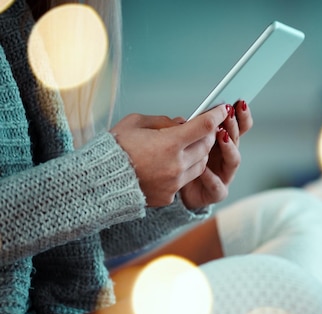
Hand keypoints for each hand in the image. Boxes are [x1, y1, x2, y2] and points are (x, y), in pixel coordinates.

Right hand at [110, 105, 228, 206]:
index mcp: (168, 144)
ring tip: (188, 145)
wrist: (98, 181)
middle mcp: (176, 165)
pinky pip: (186, 179)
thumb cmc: (114, 148)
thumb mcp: (135, 123)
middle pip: (206, 146)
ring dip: (199, 153)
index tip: (223, 109)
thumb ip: (162, 121)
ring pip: (200, 164)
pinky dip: (185, 169)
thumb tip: (182, 123)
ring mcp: (174, 182)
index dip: (216, 115)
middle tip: (205, 127)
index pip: (204, 126)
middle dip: (208, 135)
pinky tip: (172, 163)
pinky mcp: (169, 196)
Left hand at [179, 100, 253, 208]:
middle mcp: (226, 157)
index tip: (239, 101)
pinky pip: (217, 185)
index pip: (238, 126)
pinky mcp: (217, 192)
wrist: (174, 191)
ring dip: (229, 147)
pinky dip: (211, 177)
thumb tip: (187, 119)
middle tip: (229, 113)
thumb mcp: (182, 141)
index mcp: (222, 143)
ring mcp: (224, 175)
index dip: (241, 115)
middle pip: (236, 139)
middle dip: (234, 125)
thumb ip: (188, 130)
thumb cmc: (179, 162)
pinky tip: (204, 168)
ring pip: (233, 160)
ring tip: (221, 135)